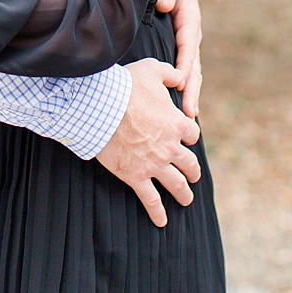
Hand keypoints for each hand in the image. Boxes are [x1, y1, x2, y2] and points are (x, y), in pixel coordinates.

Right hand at [95, 58, 201, 227]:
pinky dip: (157, 212)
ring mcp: (155, 165)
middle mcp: (171, 148)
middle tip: (192, 176)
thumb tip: (180, 77)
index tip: (184, 138)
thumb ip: (169, 74)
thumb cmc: (124, 86)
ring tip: (186, 199)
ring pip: (177, 185)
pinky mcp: (136, 176)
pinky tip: (162, 222)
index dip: (188, 136)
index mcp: (177, 124)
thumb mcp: (151, 70)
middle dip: (192, 171)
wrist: (99, 107)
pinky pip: (151, 199)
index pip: (192, 134)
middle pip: (190, 164)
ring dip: (184, 193)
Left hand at [155, 0, 202, 118]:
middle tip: (189, 113)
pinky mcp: (179, 39)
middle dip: (191, 88)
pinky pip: (182, 63)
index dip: (185, 66)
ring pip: (190, 67)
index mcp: (189, 17)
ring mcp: (186, 37)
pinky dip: (184, 81)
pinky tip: (180, 99)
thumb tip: (164, 6)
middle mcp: (190, 31)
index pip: (187, 46)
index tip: (181, 85)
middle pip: (193, 64)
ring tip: (189, 115)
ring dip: (190, 90)